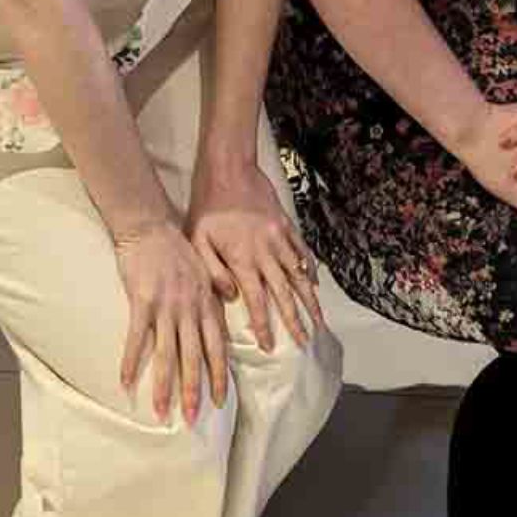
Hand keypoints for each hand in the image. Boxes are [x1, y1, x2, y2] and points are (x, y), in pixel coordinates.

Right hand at [110, 218, 227, 424]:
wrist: (151, 227)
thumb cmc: (177, 248)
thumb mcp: (206, 269)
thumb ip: (216, 293)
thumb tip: (229, 306)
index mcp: (206, 303)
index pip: (216, 347)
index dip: (218, 375)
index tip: (220, 400)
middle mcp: (189, 309)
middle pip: (193, 358)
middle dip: (193, 391)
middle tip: (192, 418)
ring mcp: (165, 307)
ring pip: (167, 354)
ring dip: (164, 386)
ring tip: (161, 411)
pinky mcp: (141, 303)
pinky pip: (137, 339)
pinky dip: (131, 362)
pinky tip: (126, 383)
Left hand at [188, 167, 324, 357]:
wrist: (228, 170)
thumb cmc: (207, 207)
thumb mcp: (198, 240)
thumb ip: (213, 271)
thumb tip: (230, 296)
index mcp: (242, 259)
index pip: (255, 301)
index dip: (264, 325)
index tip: (271, 347)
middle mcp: (266, 253)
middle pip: (284, 294)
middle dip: (294, 321)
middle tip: (304, 342)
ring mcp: (280, 239)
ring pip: (298, 276)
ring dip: (310, 301)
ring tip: (319, 321)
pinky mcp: (286, 226)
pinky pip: (302, 252)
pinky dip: (310, 270)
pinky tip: (315, 286)